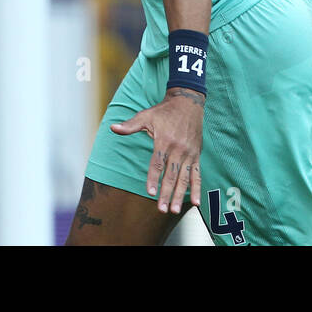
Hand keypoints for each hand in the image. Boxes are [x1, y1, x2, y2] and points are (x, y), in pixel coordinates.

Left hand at [110, 87, 203, 213]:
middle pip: (171, 174)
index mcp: (164, 140)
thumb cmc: (164, 111)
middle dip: (166, 193)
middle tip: (161, 209)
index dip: (153, 178)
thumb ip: (130, 125)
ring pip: (184, 178)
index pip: (157, 163)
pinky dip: (197, 188)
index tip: (150, 192)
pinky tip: (196, 202)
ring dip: (180, 195)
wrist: (188, 102)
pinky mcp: (196, 155)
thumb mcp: (146, 115)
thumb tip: (113, 128)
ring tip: (175, 209)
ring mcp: (189, 153)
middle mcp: (178, 148)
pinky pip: (197, 174)